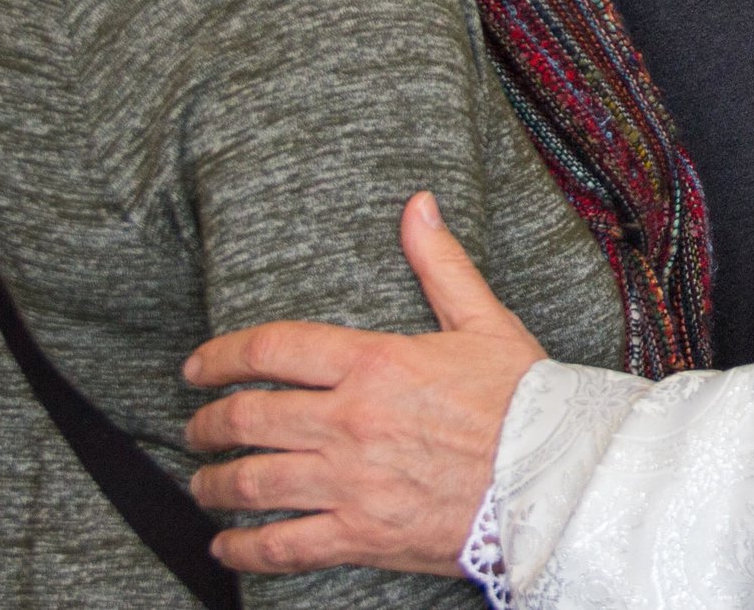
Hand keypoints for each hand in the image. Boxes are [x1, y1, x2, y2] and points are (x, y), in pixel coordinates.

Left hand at [183, 193, 544, 574]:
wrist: (556, 477)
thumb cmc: (524, 400)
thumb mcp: (484, 321)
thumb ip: (440, 264)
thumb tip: (418, 205)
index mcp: (375, 364)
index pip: (272, 350)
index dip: (221, 356)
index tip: (198, 367)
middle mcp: (351, 422)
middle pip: (247, 419)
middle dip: (208, 424)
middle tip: (197, 427)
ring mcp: (351, 482)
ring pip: (252, 483)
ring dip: (215, 483)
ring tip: (207, 482)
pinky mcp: (361, 535)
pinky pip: (282, 546)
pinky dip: (244, 549)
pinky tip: (230, 544)